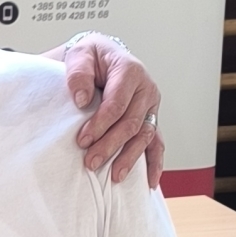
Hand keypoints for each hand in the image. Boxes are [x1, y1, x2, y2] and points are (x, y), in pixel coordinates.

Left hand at [55, 37, 164, 186]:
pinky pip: (157, 143)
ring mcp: (151, 106)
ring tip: (114, 177)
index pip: (117, 103)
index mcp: (130, 70)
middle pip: (131, 123)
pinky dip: (155, 162)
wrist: (100, 58)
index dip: (100, 123)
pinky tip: (150, 181)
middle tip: (90, 162)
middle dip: (110, 145)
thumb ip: (78, 74)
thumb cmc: (90, 57)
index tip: (82, 140)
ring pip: (144, 136)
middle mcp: (146, 89)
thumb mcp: (80, 55)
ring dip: (129, 158)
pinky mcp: (150, 119)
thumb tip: (82, 99)